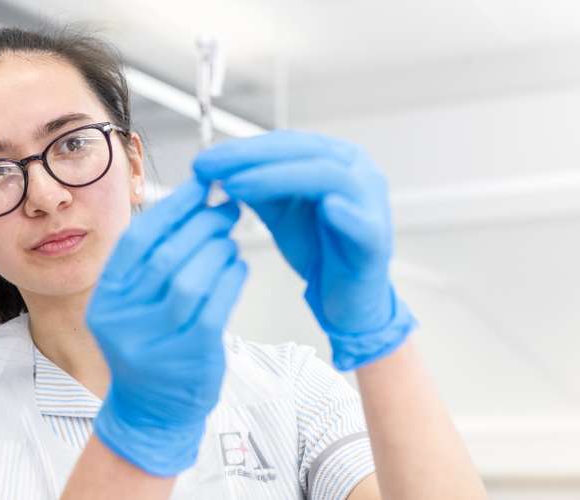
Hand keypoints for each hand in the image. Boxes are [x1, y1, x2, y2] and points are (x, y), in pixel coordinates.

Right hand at [86, 179, 247, 475]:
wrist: (152, 409)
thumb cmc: (150, 344)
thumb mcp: (134, 302)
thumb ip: (152, 259)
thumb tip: (192, 204)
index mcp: (107, 298)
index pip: (137, 240)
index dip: (172, 207)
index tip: (199, 185)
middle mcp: (124, 319)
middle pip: (165, 256)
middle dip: (201, 223)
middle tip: (225, 207)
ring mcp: (156, 340)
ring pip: (191, 279)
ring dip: (217, 248)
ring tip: (230, 237)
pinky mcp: (191, 356)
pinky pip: (216, 305)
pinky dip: (231, 278)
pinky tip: (238, 265)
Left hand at [193, 131, 414, 370]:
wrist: (347, 299)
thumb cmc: (317, 250)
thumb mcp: (279, 211)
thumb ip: (255, 186)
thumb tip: (215, 166)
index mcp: (334, 158)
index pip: (286, 143)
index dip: (242, 148)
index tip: (203, 161)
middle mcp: (358, 170)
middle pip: (303, 151)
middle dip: (250, 157)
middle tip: (208, 167)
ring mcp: (371, 202)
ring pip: (327, 176)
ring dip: (277, 177)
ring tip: (235, 186)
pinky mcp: (376, 239)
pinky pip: (362, 223)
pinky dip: (343, 214)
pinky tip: (323, 207)